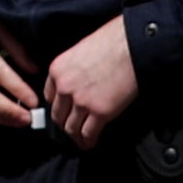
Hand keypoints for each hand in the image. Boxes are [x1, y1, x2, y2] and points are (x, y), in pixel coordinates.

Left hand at [44, 15, 141, 148]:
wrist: (133, 44)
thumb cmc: (113, 39)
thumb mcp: (82, 49)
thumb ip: (75, 67)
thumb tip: (81, 79)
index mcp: (58, 69)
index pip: (50, 96)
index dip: (59, 106)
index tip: (65, 111)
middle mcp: (64, 87)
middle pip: (58, 115)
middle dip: (65, 124)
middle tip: (72, 128)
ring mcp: (81, 101)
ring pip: (71, 128)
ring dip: (76, 136)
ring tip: (82, 140)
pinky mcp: (100, 112)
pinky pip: (88, 133)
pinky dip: (88, 141)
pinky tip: (91, 143)